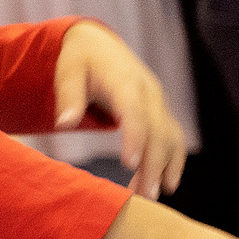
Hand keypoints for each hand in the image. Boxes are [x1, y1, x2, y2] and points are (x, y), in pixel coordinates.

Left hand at [50, 21, 184, 195]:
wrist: (98, 43)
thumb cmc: (79, 59)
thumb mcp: (67, 71)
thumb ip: (68, 97)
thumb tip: (65, 125)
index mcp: (125, 82)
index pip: (136, 113)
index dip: (136, 138)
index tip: (131, 165)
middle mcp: (149, 93)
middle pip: (159, 131)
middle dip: (154, 164)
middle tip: (145, 195)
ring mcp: (158, 102)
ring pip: (170, 137)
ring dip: (165, 167)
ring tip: (151, 195)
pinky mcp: (160, 110)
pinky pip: (173, 137)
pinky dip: (173, 160)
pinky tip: (166, 182)